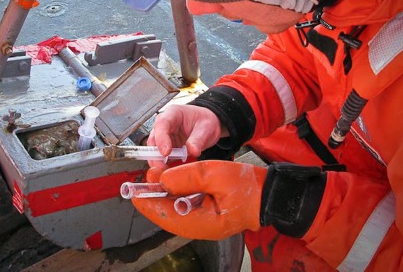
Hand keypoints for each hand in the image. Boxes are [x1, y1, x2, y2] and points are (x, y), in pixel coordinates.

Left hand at [132, 160, 266, 239]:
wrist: (269, 194)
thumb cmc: (247, 186)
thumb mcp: (214, 174)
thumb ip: (186, 177)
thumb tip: (162, 180)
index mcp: (201, 224)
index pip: (166, 215)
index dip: (148, 201)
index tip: (133, 191)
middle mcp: (199, 228)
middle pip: (167, 215)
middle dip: (154, 196)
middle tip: (146, 177)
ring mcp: (203, 224)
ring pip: (174, 211)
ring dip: (164, 194)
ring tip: (156, 177)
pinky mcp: (206, 216)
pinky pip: (184, 208)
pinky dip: (176, 195)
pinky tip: (172, 183)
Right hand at [146, 104, 224, 166]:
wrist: (208, 124)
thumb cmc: (205, 120)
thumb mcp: (206, 128)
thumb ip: (198, 139)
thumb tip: (192, 151)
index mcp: (173, 114)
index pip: (162, 124)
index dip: (161, 139)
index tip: (166, 152)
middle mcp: (164, 124)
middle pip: (153, 139)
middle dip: (156, 155)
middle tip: (163, 168)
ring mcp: (163, 136)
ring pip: (154, 150)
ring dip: (158, 162)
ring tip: (166, 172)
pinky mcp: (166, 147)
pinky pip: (161, 157)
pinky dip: (164, 165)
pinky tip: (170, 172)